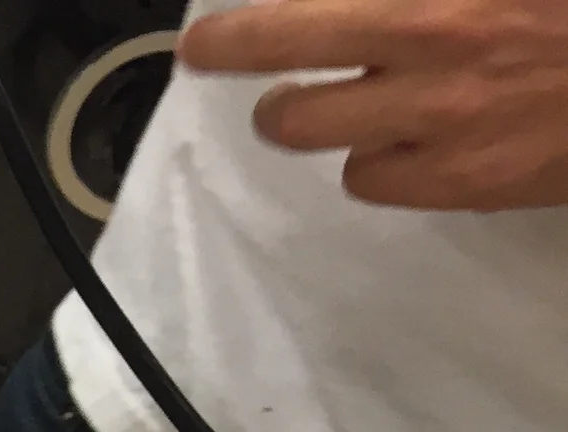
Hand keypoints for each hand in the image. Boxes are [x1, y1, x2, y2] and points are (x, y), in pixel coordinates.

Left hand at [179, 0, 567, 209]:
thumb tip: (369, 12)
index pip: (316, 13)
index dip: (254, 29)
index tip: (205, 40)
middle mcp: (434, 36)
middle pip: (282, 59)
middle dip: (241, 56)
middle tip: (221, 58)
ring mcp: (443, 114)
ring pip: (310, 129)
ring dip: (304, 118)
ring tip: (313, 106)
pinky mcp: (461, 180)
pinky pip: (369, 178)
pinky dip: (377, 161)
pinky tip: (403, 140)